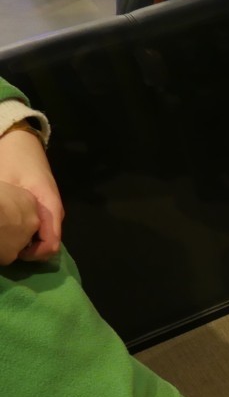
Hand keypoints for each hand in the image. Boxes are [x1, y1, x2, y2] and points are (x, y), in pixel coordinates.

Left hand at [0, 127, 62, 259]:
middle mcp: (54, 214)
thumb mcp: (7, 183)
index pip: (51, 245)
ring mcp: (50, 211)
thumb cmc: (14, 159)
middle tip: (3, 247)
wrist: (21, 141)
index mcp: (50, 208)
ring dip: (26, 244)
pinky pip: (39, 230)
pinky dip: (26, 235)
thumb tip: (2, 226)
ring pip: (43, 239)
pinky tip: (9, 230)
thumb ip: (8, 206)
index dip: (33, 255)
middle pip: (48, 245)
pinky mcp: (43, 209)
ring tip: (4, 239)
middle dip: (27, 252)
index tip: (10, 252)